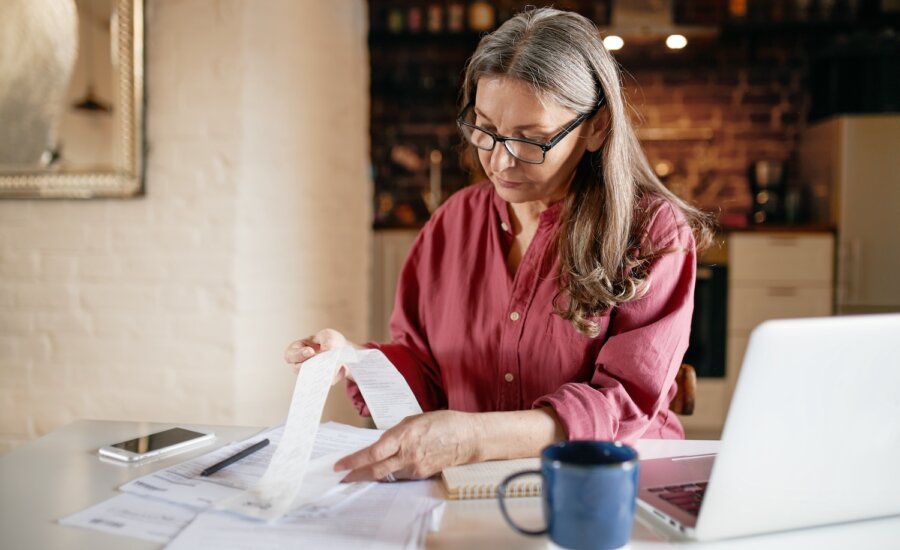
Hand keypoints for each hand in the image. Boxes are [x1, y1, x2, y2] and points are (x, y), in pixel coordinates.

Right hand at [284, 328, 352, 382]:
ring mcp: (311, 373)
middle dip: (309, 365)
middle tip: (320, 361)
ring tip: (332, 365)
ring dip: (321, 372)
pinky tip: (341, 369)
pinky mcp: (323, 380)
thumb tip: (327, 350)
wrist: (343, 350)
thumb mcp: (328, 335)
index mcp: (298, 349)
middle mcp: (301, 363)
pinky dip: (333, 376)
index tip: (310, 352)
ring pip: (311, 378)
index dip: (298, 354)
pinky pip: (325, 382)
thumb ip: (327, 341)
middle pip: (297, 369)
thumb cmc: (330, 340)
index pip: (290, 354)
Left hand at [334, 411, 481, 481]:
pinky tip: (381, 471)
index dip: (354, 461)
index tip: (340, 465)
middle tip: (342, 477)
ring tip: (357, 473)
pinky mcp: (421, 474)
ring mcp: (415, 467)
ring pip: (386, 475)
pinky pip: (399, 476)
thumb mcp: (414, 420)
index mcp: (404, 436)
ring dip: (370, 474)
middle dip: (356, 474)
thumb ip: (396, 433)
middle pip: (375, 469)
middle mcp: (408, 455)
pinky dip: (387, 474)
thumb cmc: (443, 423)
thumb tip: (380, 443)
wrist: (468, 438)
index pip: (373, 453)